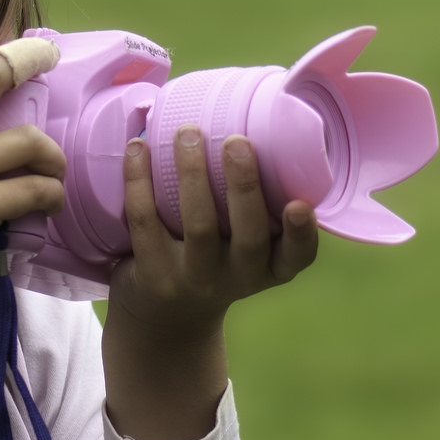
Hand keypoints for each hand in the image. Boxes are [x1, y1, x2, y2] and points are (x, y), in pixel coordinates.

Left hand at [101, 126, 316, 439]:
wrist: (164, 320)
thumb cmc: (215, 261)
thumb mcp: (244, 249)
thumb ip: (255, 206)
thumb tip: (255, 118)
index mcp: (269, 268)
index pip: (297, 256)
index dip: (302, 232)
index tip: (299, 203)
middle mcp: (237, 278)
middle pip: (247, 236)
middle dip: (244, 186)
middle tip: (237, 141)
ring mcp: (193, 279)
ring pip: (197, 225)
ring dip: (192, 174)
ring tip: (188, 133)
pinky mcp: (152, 274)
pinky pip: (145, 222)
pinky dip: (139, 181)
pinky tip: (137, 148)